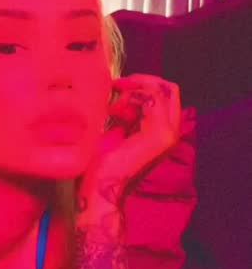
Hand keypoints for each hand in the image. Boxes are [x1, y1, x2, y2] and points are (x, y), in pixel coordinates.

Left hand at [77, 74, 181, 209]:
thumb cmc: (101, 163)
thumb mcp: (114, 130)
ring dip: (133, 90)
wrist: (98, 187)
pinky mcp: (160, 135)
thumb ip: (124, 113)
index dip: (141, 85)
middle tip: (116, 87)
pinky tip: (113, 111)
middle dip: (141, 82)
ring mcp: (168, 134)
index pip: (164, 94)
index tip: (116, 88)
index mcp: (161, 131)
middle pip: (168, 89)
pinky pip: (154, 98)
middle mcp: (170, 132)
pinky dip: (131, 96)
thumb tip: (118, 94)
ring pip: (161, 90)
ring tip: (111, 108)